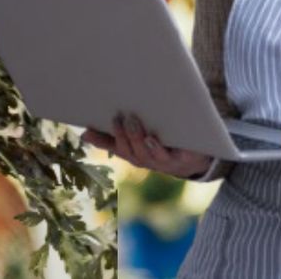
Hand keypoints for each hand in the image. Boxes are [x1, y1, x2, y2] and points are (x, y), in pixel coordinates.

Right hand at [82, 113, 212, 178]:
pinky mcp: (186, 160)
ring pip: (150, 157)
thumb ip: (113, 137)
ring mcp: (168, 163)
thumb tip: (84, 133)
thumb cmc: (162, 144)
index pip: (117, 149)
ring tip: (134, 122)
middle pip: (133, 153)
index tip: (91, 128)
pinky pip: (175, 157)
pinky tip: (156, 138)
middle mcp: (150, 162)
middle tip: (119, 118)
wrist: (197, 158)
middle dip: (125, 137)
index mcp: (136, 155)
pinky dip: (164, 149)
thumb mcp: (137, 140)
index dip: (104, 141)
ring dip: (141, 141)